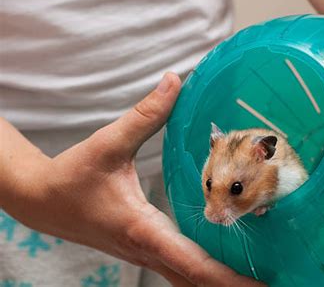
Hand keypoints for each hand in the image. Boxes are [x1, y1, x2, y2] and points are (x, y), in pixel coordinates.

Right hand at [0, 72, 263, 286]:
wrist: (41, 201)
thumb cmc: (72, 176)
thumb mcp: (109, 143)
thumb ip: (145, 114)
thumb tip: (174, 81)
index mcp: (142, 228)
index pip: (190, 261)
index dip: (225, 277)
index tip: (256, 285)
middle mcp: (146, 249)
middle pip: (195, 281)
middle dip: (232, 286)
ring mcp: (144, 254)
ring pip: (187, 281)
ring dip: (219, 284)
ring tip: (254, 283)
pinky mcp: (143, 250)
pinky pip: (178, 270)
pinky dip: (203, 276)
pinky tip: (221, 269)